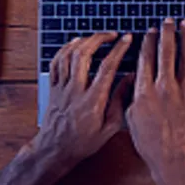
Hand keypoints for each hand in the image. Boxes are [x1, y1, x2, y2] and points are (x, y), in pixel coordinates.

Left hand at [39, 32, 133, 164]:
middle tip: (111, 34)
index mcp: (93, 100)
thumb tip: (131, 79)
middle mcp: (76, 90)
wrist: (54, 150)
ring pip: (68, 55)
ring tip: (95, 37)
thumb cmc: (83, 142)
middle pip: (84, 55)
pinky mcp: (53, 88)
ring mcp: (62, 88)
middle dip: (99, 38)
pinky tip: (74, 44)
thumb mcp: (110, 127)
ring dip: (83, 41)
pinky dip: (65, 49)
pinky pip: (56, 62)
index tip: (127, 39)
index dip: (119, 49)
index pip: (107, 67)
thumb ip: (121, 100)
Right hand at [126, 19, 184, 184]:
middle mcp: (164, 88)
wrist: (172, 155)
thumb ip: (131, 95)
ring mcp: (183, 91)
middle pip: (166, 52)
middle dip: (167, 33)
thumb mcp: (131, 117)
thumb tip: (133, 79)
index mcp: (144, 92)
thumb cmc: (150, 141)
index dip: (148, 42)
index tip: (150, 31)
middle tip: (168, 21)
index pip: (146, 59)